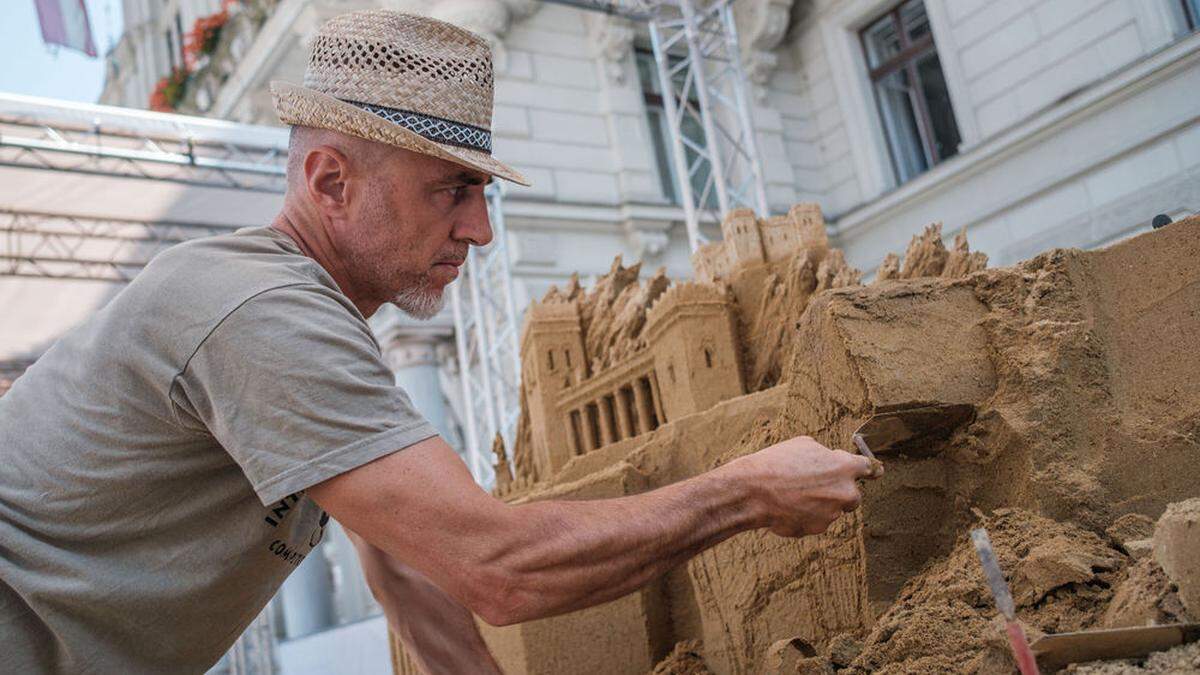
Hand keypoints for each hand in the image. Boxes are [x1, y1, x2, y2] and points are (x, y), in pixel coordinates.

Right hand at [733, 435, 874, 537]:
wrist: (754, 491)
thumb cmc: (776, 463)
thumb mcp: (803, 445)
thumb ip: (825, 455)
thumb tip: (829, 461)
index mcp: (844, 468)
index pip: (868, 468)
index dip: (868, 470)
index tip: (874, 473)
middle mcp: (844, 492)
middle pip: (852, 495)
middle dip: (839, 492)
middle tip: (816, 485)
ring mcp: (832, 514)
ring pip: (830, 509)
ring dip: (817, 503)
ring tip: (791, 493)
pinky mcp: (817, 529)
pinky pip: (815, 521)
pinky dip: (804, 515)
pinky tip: (786, 506)